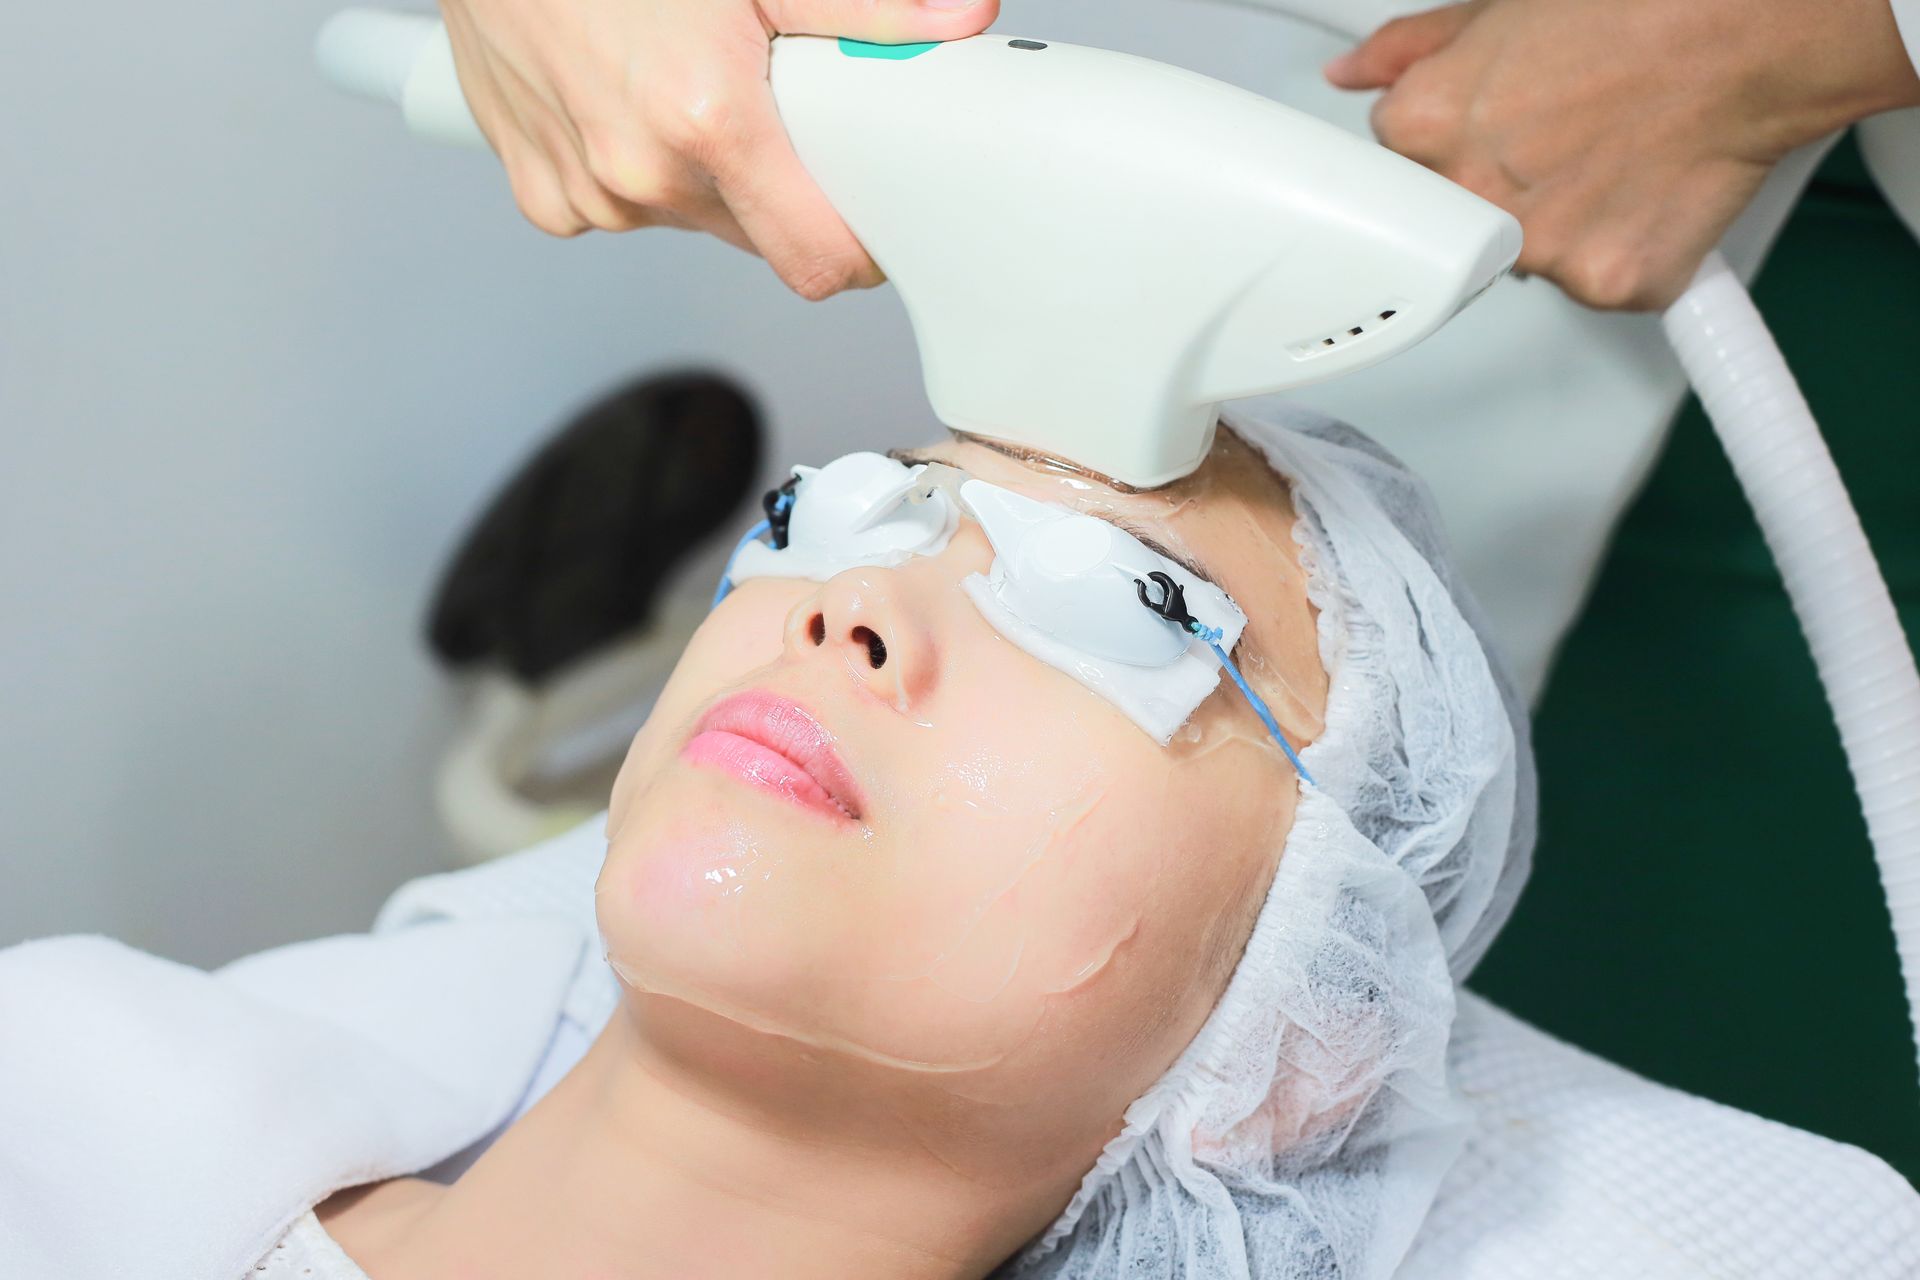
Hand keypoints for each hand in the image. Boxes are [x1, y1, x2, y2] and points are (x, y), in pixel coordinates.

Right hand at [441, 0, 998, 298]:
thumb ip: (861, 9)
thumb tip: (958, 20)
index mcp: (705, 125)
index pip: (814, 261)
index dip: (854, 251)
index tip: (869, 223)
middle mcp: (641, 174)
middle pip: (756, 237)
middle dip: (777, 188)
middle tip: (767, 107)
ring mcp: (585, 193)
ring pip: (690, 220)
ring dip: (703, 175)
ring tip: (681, 87)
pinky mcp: (542, 195)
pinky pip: (618, 209)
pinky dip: (634, 171)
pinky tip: (622, 102)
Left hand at [1326, 0, 1919, 309]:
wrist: (1753, 33)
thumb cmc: (1647, 7)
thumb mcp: (1504, 5)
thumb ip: (1413, 49)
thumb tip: (1353, 74)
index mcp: (1428, 125)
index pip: (1400, 159)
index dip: (1455, 136)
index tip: (1497, 122)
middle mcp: (1471, 195)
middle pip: (1455, 218)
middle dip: (1495, 186)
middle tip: (1563, 136)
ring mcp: (1538, 249)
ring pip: (1525, 255)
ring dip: (1558, 219)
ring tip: (1616, 149)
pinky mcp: (1606, 283)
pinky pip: (1596, 281)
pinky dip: (1623, 247)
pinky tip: (1650, 189)